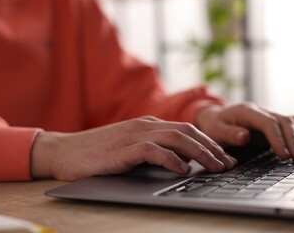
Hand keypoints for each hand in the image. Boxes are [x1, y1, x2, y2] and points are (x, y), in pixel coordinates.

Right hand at [31, 116, 235, 180]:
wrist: (65, 151)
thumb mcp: (132, 147)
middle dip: (212, 147)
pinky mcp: (124, 148)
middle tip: (228, 163)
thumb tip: (182, 161)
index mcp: (149, 124)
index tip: (224, 157)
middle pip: (188, 132)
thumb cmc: (99, 152)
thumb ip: (155, 149)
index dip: (209, 143)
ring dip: (200, 153)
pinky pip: (154, 151)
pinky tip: (184, 169)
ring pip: (176, 138)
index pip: (187, 130)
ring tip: (215, 167)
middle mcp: (146, 125)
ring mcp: (135, 134)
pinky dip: (172, 159)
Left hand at [196, 103, 293, 161]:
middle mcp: (261, 111)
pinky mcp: (273, 124)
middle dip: (293, 140)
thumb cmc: (214, 125)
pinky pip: (292, 125)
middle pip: (284, 121)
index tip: (284, 155)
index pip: (268, 123)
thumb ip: (229, 133)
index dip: (278, 139)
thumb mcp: (215, 130)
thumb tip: (245, 137)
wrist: (215, 118)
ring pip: (291, 121)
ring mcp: (269, 116)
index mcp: (247, 111)